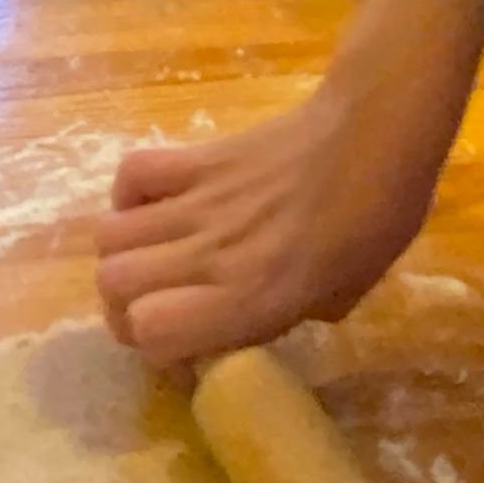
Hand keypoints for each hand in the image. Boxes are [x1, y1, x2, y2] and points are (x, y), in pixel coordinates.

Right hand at [95, 42, 467, 365]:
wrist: (374, 133)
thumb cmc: (374, 222)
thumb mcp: (339, 298)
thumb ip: (280, 319)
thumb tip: (242, 325)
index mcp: (252, 296)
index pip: (151, 330)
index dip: (157, 348)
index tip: (184, 348)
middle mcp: (212, 254)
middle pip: (114, 285)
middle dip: (125, 309)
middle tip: (159, 307)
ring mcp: (198, 202)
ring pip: (109, 236)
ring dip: (122, 257)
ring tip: (152, 261)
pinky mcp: (196, 158)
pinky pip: (131, 176)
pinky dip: (130, 198)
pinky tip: (156, 209)